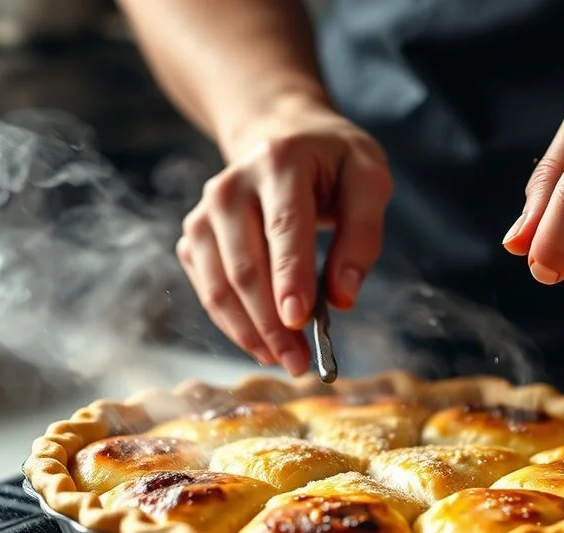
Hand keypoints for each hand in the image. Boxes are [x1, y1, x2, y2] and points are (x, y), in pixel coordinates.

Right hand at [176, 104, 392, 373]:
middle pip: (245, 266)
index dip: (290, 278)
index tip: (299, 323)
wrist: (284, 137)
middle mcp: (231, 185)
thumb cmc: (333, 164)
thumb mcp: (369, 181)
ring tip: (283, 360)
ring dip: (249, 332)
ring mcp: (206, 211)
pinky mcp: (195, 235)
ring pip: (218, 285)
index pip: (284, 228)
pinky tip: (261, 342)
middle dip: (271, 322)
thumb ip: (363, 236)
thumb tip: (342, 298)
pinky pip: (207, 290)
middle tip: (299, 363)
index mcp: (280, 161)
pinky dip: (232, 323)